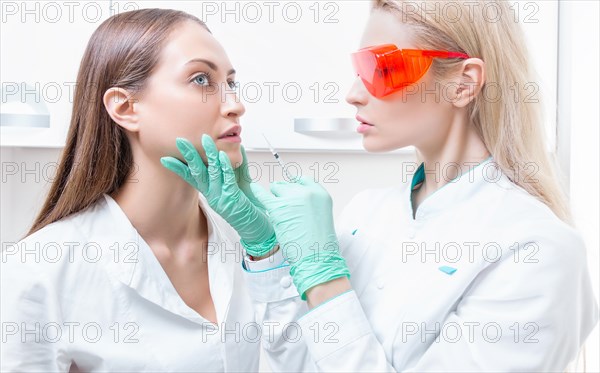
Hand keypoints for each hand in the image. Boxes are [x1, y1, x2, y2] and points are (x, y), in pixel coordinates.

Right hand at [160, 134, 276, 256]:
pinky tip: (222, 156)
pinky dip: (225, 167)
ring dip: (209, 154)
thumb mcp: (229, 192)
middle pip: (198, 172)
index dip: (178, 168)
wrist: (254, 228)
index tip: (165, 159)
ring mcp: (222, 197)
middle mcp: (213, 195)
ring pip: (213, 172)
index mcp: (210, 194)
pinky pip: (228, 179)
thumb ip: (223, 177)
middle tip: (180, 141)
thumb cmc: (243, 209)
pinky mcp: (234, 198)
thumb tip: (220, 158)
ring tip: (205, 139)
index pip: (190, 179)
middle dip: (189, 155)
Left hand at [250, 177, 349, 298]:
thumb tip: (294, 199)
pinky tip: (253, 188)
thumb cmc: (318, 243)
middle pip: (289, 184)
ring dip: (275, 198)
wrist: (316, 256)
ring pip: (277, 188)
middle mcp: (307, 192)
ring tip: (279, 213)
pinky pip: (263, 194)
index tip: (290, 189)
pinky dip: (257, 191)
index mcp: (321, 194)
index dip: (295, 185)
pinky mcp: (278, 207)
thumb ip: (310, 203)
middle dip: (285, 194)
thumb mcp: (321, 216)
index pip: (304, 180)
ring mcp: (292, 198)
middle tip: (286, 209)